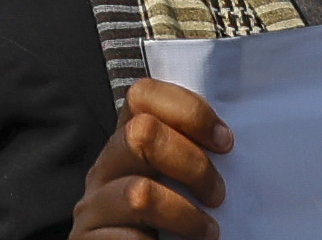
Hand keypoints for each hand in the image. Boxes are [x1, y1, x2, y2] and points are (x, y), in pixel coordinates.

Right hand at [74, 81, 229, 239]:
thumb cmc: (166, 228)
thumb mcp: (175, 185)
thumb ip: (185, 159)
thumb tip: (227, 141)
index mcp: (125, 144)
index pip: (143, 96)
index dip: (187, 110)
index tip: (224, 142)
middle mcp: (104, 168)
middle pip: (142, 133)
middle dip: (193, 164)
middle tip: (217, 195)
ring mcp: (93, 206)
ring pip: (140, 192)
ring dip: (186, 215)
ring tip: (207, 232)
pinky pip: (132, 239)